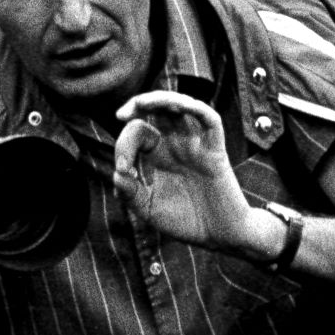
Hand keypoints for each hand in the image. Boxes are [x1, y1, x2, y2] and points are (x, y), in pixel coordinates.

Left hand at [113, 91, 269, 259]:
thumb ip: (130, 192)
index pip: (137, 131)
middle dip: (138, 104)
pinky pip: (210, 120)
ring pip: (182, 106)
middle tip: (122, 115)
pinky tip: (180, 106)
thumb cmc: (184, 220)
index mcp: (157, 154)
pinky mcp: (215, 150)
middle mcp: (175, 143)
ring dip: (163, 99)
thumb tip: (116, 174)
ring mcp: (196, 144)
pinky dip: (196, 108)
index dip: (123, 144)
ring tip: (143, 103)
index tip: (121, 169)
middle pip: (158, 109)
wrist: (218, 236)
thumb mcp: (147, 208)